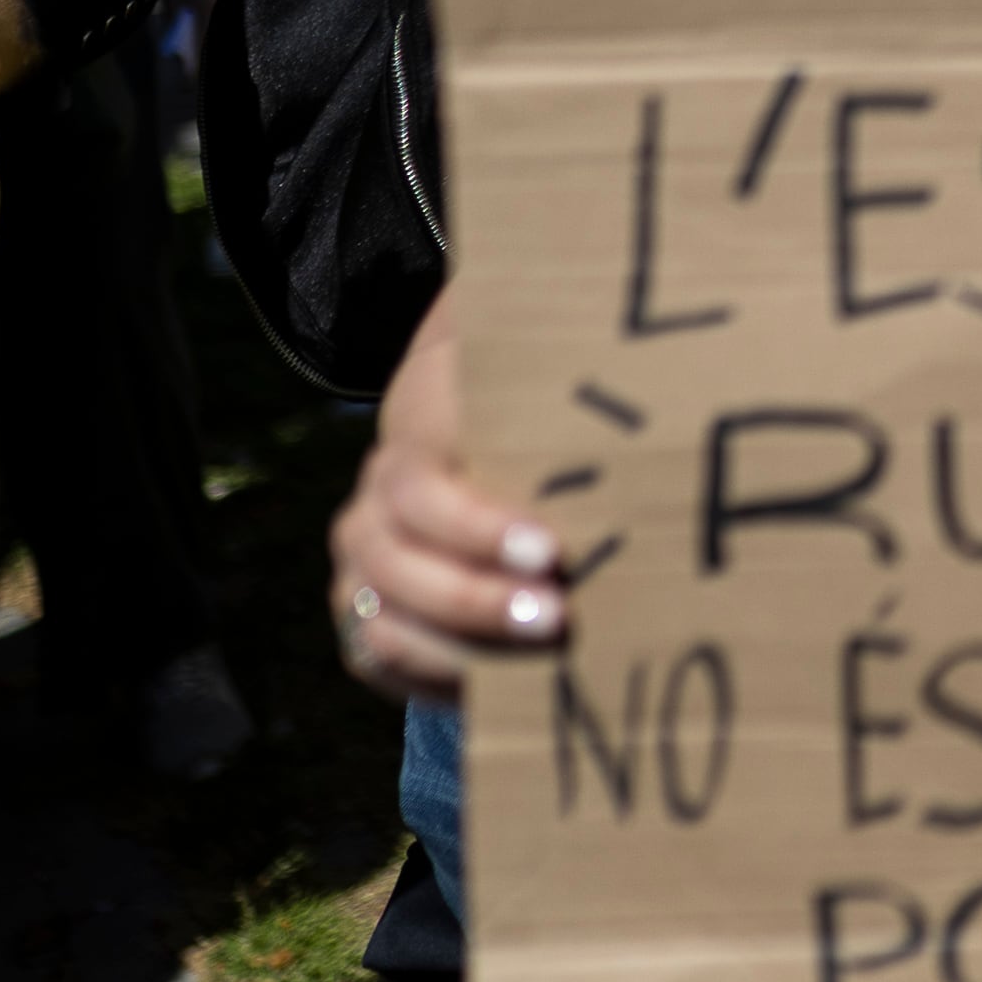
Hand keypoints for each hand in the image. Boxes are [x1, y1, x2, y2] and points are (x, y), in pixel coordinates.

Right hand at [327, 293, 565, 707]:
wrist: (480, 430)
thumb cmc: (538, 394)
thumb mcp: (544, 355)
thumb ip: (570, 337)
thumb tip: (620, 289)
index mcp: (413, 434)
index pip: (424, 488)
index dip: (480, 528)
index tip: (554, 551)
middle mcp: (375, 501)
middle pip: (402, 565)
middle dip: (480, 600)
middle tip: (561, 618)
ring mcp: (362, 562)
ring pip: (386, 621)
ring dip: (462, 651)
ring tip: (545, 663)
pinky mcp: (366, 613)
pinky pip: (381, 661)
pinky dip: (437, 681)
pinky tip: (504, 692)